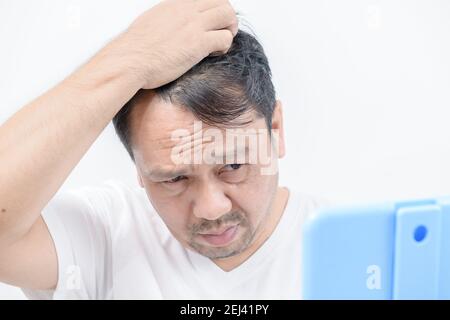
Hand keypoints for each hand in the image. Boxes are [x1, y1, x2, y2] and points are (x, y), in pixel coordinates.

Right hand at [111, 0, 237, 88]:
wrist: (130, 61)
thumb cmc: (136, 49)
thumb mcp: (152, 22)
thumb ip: (167, 20)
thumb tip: (172, 26)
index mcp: (175, 4)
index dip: (214, 9)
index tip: (211, 24)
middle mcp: (186, 10)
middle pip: (222, 2)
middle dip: (227, 18)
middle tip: (222, 32)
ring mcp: (193, 25)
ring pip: (228, 15)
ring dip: (229, 29)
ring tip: (220, 44)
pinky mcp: (198, 44)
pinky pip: (225, 38)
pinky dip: (225, 46)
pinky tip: (214, 54)